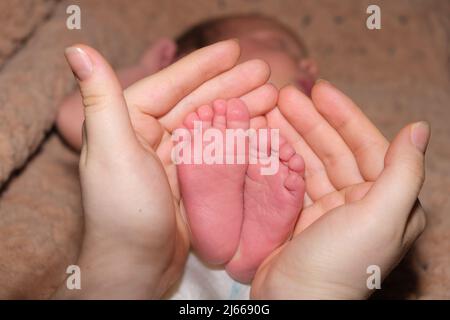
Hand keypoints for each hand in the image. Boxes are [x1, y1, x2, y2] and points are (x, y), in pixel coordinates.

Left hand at [54, 40, 276, 298]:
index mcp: (128, 123)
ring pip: (211, 123)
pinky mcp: (190, 179)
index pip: (169, 85)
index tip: (235, 50)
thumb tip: (77, 49)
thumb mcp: (111, 153)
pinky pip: (217, 149)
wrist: (136, 269)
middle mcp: (149, 136)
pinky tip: (259, 129)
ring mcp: (172, 158)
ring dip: (240, 109)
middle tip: (266, 72)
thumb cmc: (122, 214)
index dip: (203, 65)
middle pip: (196, 102)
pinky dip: (238, 137)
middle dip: (231, 85)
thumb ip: (101, 100)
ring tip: (271, 97)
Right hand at [252, 81, 429, 298]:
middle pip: (334, 150)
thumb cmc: (342, 264)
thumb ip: (403, 173)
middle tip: (283, 96)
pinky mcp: (300, 217)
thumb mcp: (380, 218)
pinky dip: (279, 158)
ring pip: (310, 162)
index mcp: (387, 201)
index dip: (344, 116)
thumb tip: (419, 128)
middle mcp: (360, 203)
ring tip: (269, 112)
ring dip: (291, 136)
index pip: (367, 146)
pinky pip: (291, 179)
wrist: (296, 303)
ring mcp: (328, 210)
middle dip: (310, 121)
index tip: (320, 90)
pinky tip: (265, 140)